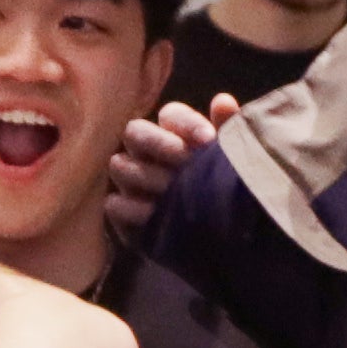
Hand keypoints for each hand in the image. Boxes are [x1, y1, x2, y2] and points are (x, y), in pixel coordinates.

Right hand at [106, 96, 226, 243]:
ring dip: (147, 177)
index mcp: (175, 134)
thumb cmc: (223, 194)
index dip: (187, 125)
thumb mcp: (232, 164)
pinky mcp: (122, 213)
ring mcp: (129, 182)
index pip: (171, 115)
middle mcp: (146, 152)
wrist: (220, 246)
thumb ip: (229, 131)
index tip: (209, 141)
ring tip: (174, 190)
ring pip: (119, 165)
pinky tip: (157, 214)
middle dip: (159, 144)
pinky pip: (114, 203)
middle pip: (135, 132)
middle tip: (185, 162)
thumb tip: (222, 101)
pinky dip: (134, 208)